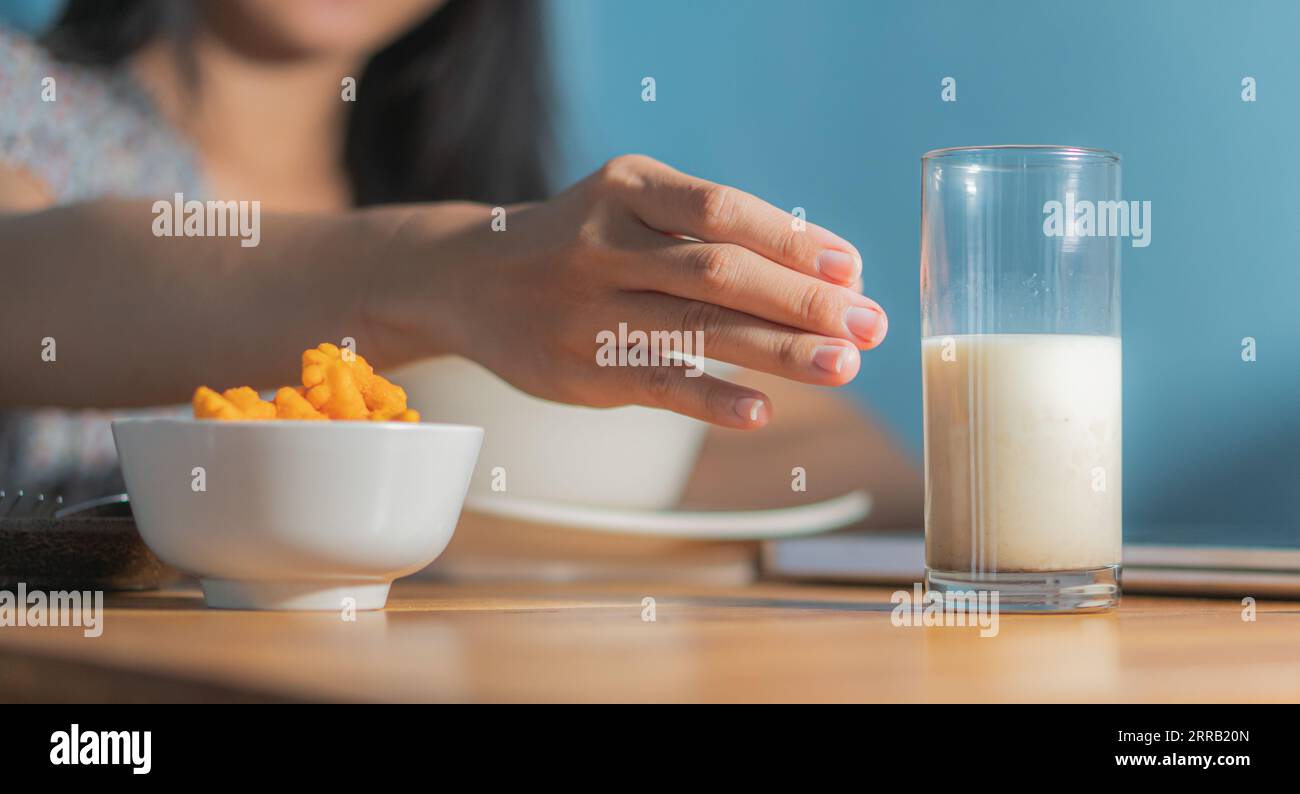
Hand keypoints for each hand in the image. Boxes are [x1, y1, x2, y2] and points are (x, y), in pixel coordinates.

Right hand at [381, 155, 887, 428]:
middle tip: (871, 325)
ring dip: (779, 349)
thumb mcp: (629, 207)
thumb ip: (709, 234)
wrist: (470, 278)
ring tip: (843, 366)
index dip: (793, 240)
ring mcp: (588, 308)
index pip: (723, 210)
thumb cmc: (579, 243)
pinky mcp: (579, 368)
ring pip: (696, 327)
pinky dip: (711, 397)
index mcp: (628, 187)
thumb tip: (828, 274)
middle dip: (804, 299)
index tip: (853, 269)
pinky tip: (761, 411)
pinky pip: (655, 383)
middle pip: (720, 270)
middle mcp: (605, 241)